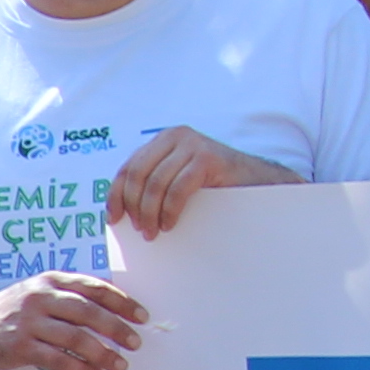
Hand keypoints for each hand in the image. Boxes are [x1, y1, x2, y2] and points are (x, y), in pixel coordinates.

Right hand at [0, 268, 146, 369]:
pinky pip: (58, 359)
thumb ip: (69, 296)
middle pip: (89, 313)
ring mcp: (28, 323)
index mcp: (50, 280)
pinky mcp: (19, 347)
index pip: (94, 288)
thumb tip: (112, 310)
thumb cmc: (11, 313)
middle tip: (135, 343)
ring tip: (120, 365)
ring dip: (103, 353)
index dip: (122, 302)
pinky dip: (80, 369)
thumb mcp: (38, 293)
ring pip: (76, 338)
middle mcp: (40, 298)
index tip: (142, 316)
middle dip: (117, 329)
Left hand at [105, 128, 297, 238]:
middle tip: (139, 230)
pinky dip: (169, 211)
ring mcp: (192, 145)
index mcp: (161, 141)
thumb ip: (152, 183)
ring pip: (155, 184)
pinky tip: (169, 225)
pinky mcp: (208, 158)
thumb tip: (119, 211)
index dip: (116, 196)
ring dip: (150, 213)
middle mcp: (174, 137)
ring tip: (153, 232)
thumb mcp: (175, 179)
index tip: (114, 219)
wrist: (255, 180)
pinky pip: (177, 189)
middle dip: (134, 206)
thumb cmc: (211, 184)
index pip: (128, 168)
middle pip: (138, 175)